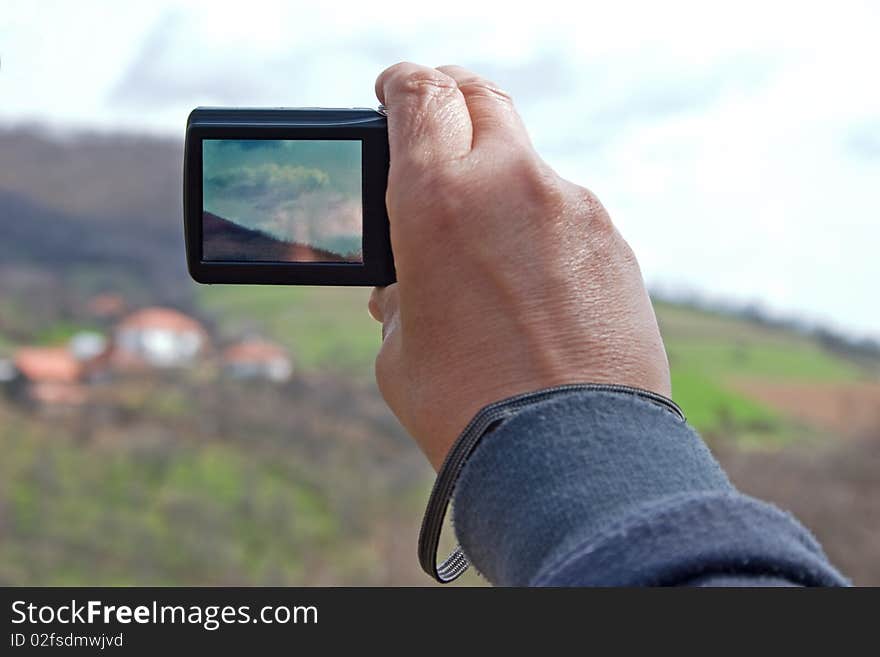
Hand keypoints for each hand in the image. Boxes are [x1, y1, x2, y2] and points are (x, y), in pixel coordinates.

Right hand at [369, 62, 669, 469]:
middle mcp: (510, 185)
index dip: (401, 83)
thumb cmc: (468, 407)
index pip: (419, 94)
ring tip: (487, 249)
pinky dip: (542, 228)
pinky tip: (535, 285)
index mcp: (436, 199)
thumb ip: (402, 292)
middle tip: (437, 126)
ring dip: (500, 183)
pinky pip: (567, 213)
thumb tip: (410, 286)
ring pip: (527, 163)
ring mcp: (573, 208)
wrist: (570, 456)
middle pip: (482, 98)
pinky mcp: (614, 242)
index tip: (394, 89)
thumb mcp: (401, 348)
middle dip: (452, 99)